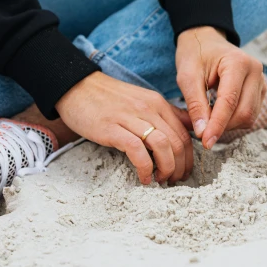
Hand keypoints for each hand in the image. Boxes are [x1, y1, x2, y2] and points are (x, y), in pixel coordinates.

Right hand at [55, 72, 192, 183]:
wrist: (77, 86)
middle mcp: (148, 108)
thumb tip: (188, 129)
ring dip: (167, 168)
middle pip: (178, 141)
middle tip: (173, 180)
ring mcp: (130, 117)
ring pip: (163, 145)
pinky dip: (145, 167)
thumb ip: (164, 114)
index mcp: (157, 103)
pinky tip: (144, 177)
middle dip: (180, 166)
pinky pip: (137, 150)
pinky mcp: (112, 128)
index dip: (188, 157)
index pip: (184, 133)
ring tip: (160, 179)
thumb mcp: (141, 101)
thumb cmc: (108, 98)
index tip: (183, 171)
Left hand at [176, 26, 265, 148]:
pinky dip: (232, 120)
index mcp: (238, 63)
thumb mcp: (187, 76)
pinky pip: (249, 114)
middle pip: (244, 113)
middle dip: (222, 126)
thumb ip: (195, 104)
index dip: (217, 125)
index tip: (205, 142)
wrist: (205, 41)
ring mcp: (261, 82)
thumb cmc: (195, 54)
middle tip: (199, 130)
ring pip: (249, 117)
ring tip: (206, 119)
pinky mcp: (259, 91)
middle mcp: (256, 72)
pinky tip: (216, 114)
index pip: (230, 102)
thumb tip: (202, 133)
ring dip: (227, 125)